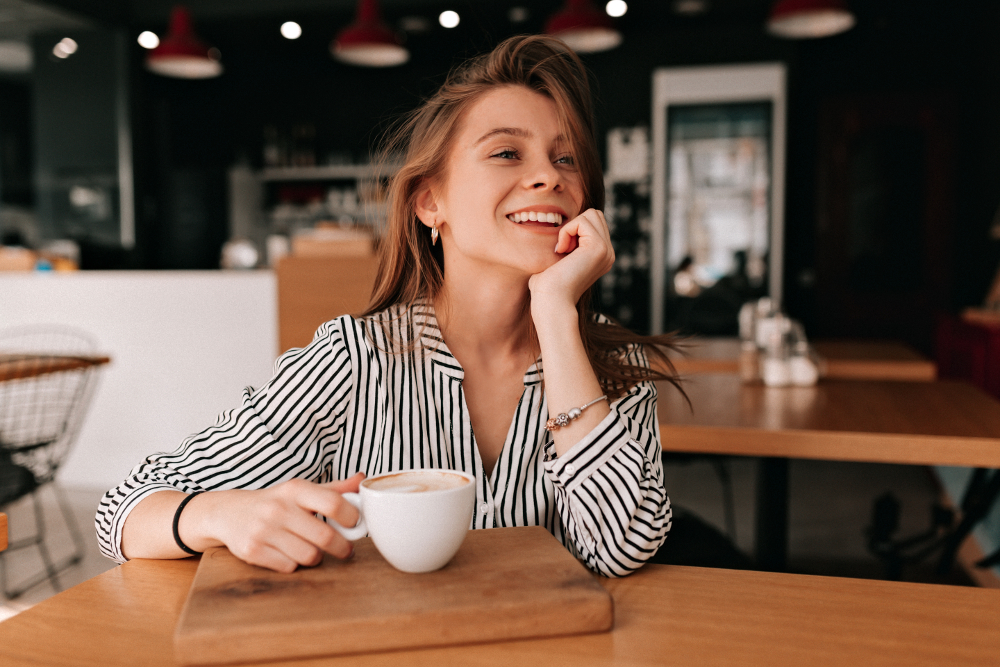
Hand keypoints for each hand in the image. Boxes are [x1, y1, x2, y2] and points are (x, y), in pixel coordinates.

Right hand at [185, 473, 364, 572]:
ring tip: (313, 551)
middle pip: (325, 537)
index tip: (355, 524)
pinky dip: (294, 565)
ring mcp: (264, 530)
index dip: (351, 517)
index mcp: (295, 489)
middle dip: (342, 547)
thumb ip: (333, 489)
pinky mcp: (252, 551)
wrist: (227, 513)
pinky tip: (289, 554)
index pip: (333, 502)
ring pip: (310, 556)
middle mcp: (279, 508)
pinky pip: (289, 567)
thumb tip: (362, 480)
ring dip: (317, 558)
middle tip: (345, 549)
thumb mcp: (300, 491)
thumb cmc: (274, 503)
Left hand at [528, 208, 613, 311]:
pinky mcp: (599, 248)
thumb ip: (565, 243)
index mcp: (601, 257)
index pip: (592, 222)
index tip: (561, 252)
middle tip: (562, 250)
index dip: (573, 230)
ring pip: (591, 214)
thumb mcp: (557, 261)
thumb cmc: (546, 286)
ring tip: (563, 250)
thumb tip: (558, 230)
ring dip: (570, 228)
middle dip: (574, 225)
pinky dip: (566, 231)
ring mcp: (607, 251)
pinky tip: (561, 251)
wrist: (551, 303)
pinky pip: (582, 221)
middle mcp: (608, 254)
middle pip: (595, 214)